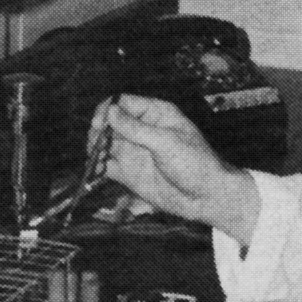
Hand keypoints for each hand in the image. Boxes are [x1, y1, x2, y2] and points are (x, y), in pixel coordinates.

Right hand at [93, 95, 260, 244]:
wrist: (206, 197)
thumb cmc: (196, 164)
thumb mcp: (166, 142)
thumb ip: (136, 128)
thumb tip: (110, 112)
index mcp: (155, 114)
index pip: (123, 103)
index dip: (107, 110)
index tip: (99, 124)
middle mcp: (142, 130)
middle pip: (109, 123)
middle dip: (98, 132)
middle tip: (95, 144)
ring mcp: (134, 152)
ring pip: (105, 144)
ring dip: (95, 149)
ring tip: (95, 159)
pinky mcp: (129, 173)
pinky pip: (106, 166)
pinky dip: (97, 168)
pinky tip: (95, 171)